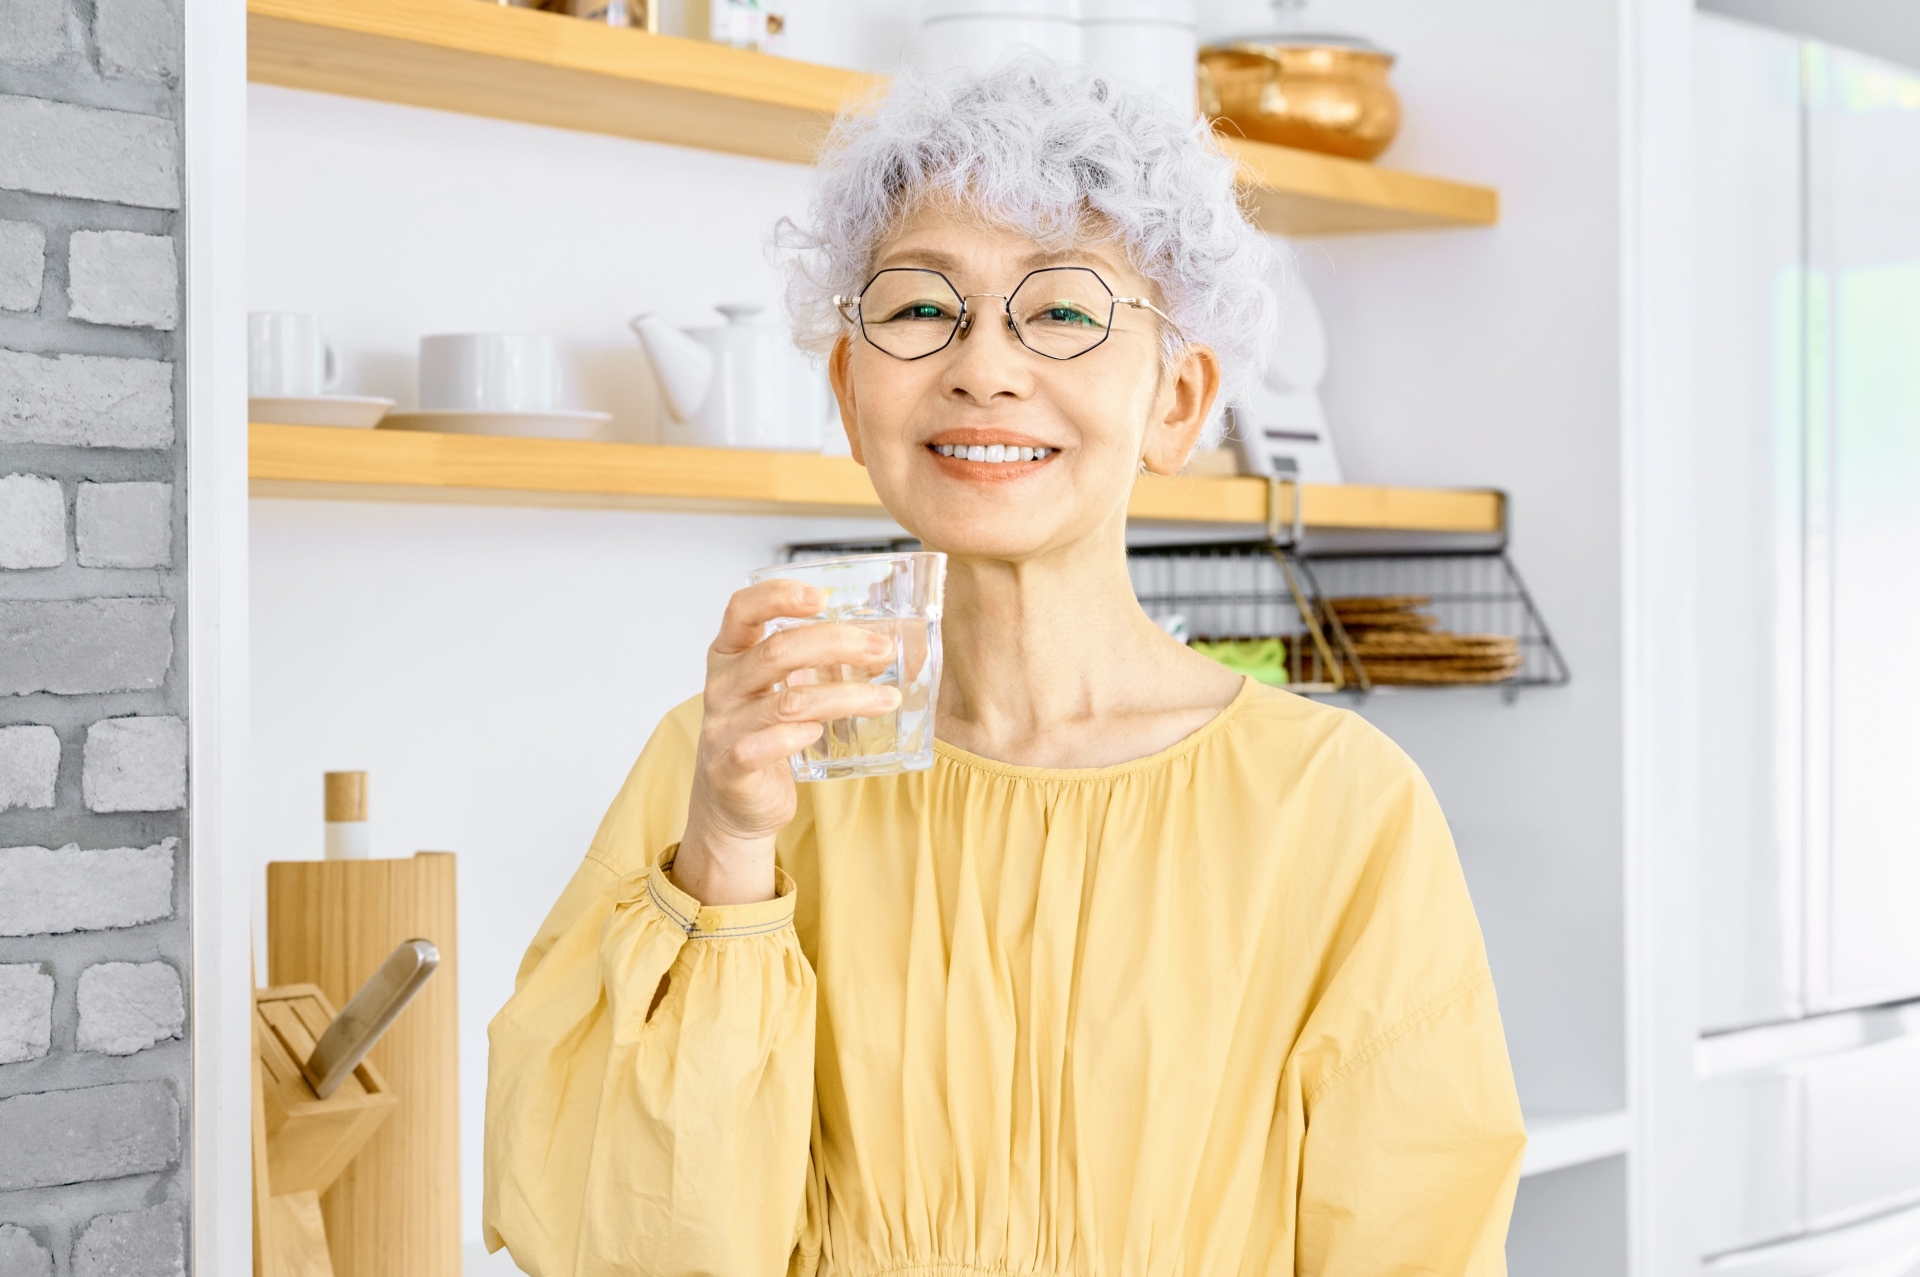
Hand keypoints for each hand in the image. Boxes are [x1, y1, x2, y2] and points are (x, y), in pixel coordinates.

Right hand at [672, 580, 899, 905]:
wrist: (734, 804)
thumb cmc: (762, 735)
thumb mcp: (777, 689)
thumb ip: (813, 665)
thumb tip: (881, 647)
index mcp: (730, 655)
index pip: (743, 609)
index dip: (779, 596)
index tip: (823, 596)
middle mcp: (722, 686)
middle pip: (777, 651)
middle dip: (837, 644)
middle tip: (883, 648)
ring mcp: (722, 727)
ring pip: (787, 702)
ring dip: (844, 697)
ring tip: (887, 698)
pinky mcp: (730, 768)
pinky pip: (761, 748)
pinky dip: (793, 737)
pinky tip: (819, 733)